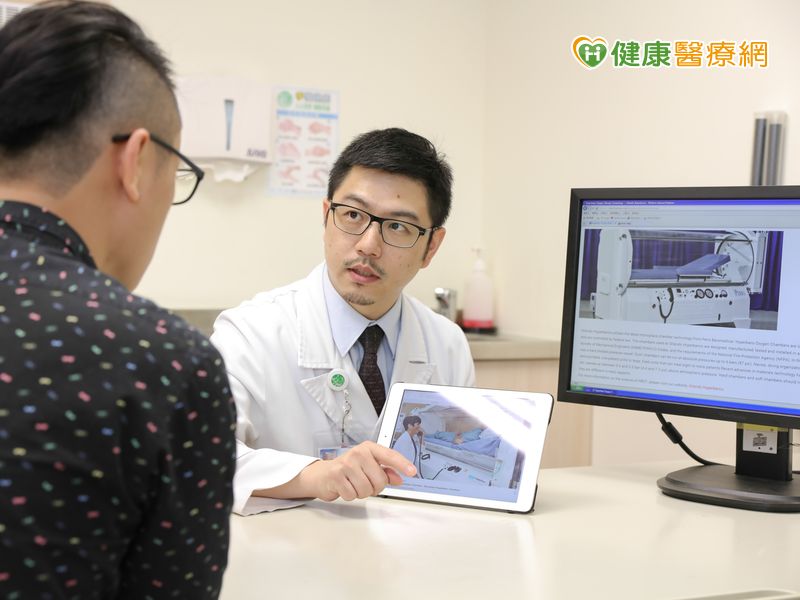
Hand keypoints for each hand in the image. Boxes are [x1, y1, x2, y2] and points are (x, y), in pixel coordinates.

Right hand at [294, 441, 415, 501]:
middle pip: (379, 479)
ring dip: (362, 493)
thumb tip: (399, 478)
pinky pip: (353, 495)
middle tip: (365, 483)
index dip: (402, 464)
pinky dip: (350, 496)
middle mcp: (358, 453)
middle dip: (375, 487)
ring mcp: (346, 464)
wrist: (323, 474)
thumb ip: (385, 472)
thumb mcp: (368, 467)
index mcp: (368, 448)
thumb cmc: (348, 470)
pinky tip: (345, 487)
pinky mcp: (336, 476)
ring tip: (354, 484)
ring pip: (367, 489)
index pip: (389, 455)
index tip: (412, 472)